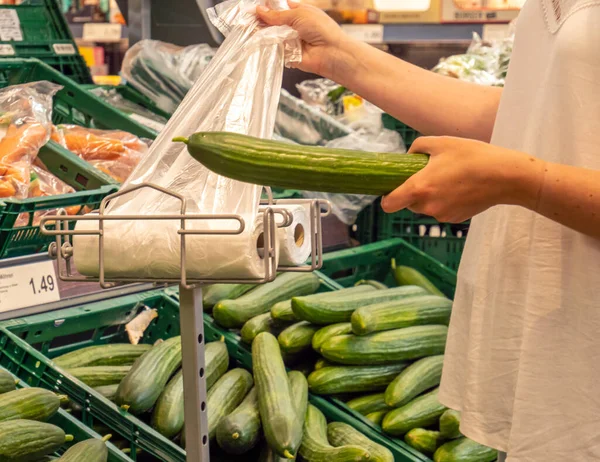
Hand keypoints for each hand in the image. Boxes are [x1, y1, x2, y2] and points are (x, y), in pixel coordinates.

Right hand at [256, 1, 352, 77]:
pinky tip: (256, 40)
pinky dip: (267, 46)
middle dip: (262, 20)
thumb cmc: (321, 29)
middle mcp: (294, 26)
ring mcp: (290, 41)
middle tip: (247, 18)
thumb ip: (277, 15)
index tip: (254, 7)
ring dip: (262, 32)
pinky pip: (274, 49)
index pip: (279, 8)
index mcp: (299, 12)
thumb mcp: (298, 14)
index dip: (267, 7)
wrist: (332, 53)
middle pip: (273, 22)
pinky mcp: (288, 55)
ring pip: (272, 35)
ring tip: (248, 28)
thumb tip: (259, 10)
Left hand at [380, 136, 545, 222]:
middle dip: (413, 191)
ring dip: (429, 196)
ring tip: (448, 177)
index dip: (386, 197)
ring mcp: (441, 215)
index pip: (388, 204)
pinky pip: (441, 210)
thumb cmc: (473, 156)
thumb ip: (418, 147)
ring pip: (425, 207)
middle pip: (408, 204)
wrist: (506, 177)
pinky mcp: (455, 219)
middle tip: (428, 174)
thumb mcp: (441, 142)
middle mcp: (427, 207)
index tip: (391, 188)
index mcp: (419, 188)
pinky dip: (445, 201)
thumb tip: (408, 156)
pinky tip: (460, 187)